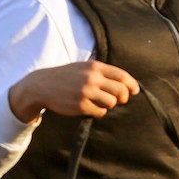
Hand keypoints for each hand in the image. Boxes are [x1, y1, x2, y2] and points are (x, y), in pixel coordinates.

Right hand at [8, 61, 139, 123]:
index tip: (135, 91)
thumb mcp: (85, 67)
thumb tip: (127, 85)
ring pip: (112, 103)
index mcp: (95, 67)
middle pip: (121, 91)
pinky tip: (91, 108)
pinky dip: (99, 111)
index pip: (122, 76)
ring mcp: (86, 92)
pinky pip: (100, 112)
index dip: (132, 85)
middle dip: (123, 97)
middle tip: (118, 100)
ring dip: (109, 105)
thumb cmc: (68, 76)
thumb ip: (103, 73)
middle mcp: (92, 78)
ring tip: (100, 102)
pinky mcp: (81, 106)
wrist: (43, 85)